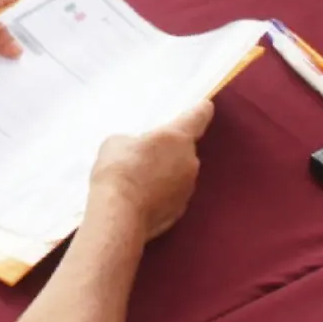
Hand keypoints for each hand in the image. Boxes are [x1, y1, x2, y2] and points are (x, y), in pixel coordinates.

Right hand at [90, 100, 214, 241]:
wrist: (118, 215)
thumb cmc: (118, 170)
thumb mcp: (118, 142)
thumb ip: (136, 142)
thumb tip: (138, 151)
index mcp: (178, 137)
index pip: (198, 116)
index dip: (200, 110)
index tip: (205, 106)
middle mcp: (189, 161)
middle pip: (184, 149)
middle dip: (169, 150)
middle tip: (145, 154)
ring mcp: (187, 189)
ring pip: (179, 174)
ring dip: (165, 174)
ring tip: (137, 180)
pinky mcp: (179, 211)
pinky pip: (172, 196)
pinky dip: (160, 195)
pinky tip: (139, 199)